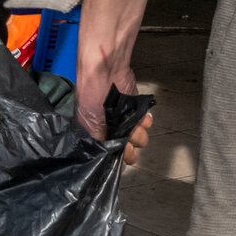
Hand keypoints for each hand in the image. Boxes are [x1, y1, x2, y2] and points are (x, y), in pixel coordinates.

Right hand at [76, 45, 150, 166]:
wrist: (106, 72)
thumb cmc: (91, 95)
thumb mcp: (88, 124)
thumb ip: (100, 145)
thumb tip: (109, 162)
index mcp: (97, 135)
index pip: (112, 156)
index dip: (119, 158)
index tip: (122, 154)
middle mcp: (111, 131)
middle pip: (129, 151)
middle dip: (131, 146)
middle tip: (127, 138)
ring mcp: (125, 121)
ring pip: (141, 139)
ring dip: (138, 132)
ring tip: (132, 123)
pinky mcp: (137, 110)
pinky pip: (147, 123)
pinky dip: (145, 120)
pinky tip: (139, 115)